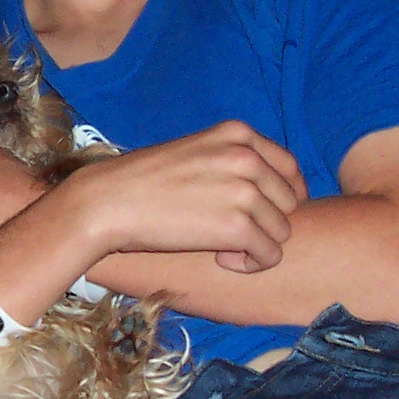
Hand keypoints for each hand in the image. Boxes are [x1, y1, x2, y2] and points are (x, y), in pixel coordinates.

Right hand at [59, 121, 307, 272]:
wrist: (107, 203)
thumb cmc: (143, 181)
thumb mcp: (195, 151)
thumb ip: (231, 161)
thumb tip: (266, 189)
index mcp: (238, 134)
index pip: (290, 168)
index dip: (283, 196)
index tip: (263, 213)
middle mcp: (247, 157)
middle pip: (290, 202)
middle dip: (268, 222)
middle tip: (235, 234)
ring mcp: (244, 191)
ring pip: (283, 231)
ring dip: (257, 245)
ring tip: (225, 248)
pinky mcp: (236, 227)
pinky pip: (269, 255)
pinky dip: (251, 264)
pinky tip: (223, 260)